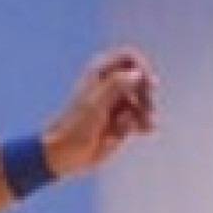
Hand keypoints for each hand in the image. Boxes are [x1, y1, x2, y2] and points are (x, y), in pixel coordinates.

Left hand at [41, 47, 158, 177]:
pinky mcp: (120, 122)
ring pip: (143, 102)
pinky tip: (145, 132)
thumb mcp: (95, 103)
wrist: (64, 154)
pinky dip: (143, 124)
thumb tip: (137, 74)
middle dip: (147, 95)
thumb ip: (116, 85)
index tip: (147, 82)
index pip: (128, 57)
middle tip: (148, 110)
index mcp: (100, 74)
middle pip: (140, 81)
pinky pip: (138, 119)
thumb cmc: (74, 126)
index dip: (141, 66)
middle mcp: (110, 86)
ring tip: (149, 127)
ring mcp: (116, 104)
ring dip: (148, 113)